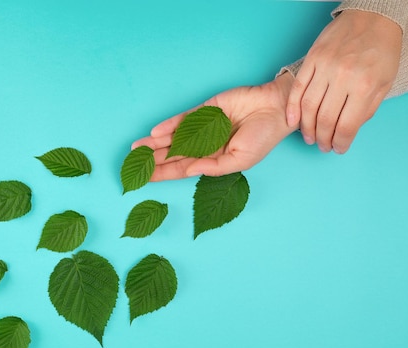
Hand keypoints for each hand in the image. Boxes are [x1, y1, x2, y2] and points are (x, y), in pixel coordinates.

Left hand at [132, 72, 296, 180]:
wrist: (276, 109)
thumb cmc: (262, 138)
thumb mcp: (240, 161)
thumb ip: (214, 167)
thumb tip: (188, 170)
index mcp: (213, 159)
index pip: (182, 169)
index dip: (163, 174)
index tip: (144, 179)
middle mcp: (204, 144)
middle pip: (173, 154)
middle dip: (153, 160)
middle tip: (132, 165)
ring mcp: (203, 126)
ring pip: (174, 137)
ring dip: (155, 144)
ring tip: (135, 150)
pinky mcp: (205, 110)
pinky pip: (184, 119)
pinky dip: (170, 125)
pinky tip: (156, 132)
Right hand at [286, 10, 402, 153]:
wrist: (373, 16)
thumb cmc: (382, 49)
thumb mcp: (385, 82)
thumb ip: (368, 108)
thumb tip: (350, 130)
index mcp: (365, 85)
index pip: (346, 126)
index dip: (340, 143)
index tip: (338, 148)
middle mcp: (343, 77)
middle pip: (326, 120)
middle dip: (323, 139)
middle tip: (322, 146)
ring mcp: (325, 67)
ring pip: (308, 107)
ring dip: (307, 128)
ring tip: (309, 137)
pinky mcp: (312, 59)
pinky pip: (297, 89)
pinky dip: (292, 108)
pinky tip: (292, 122)